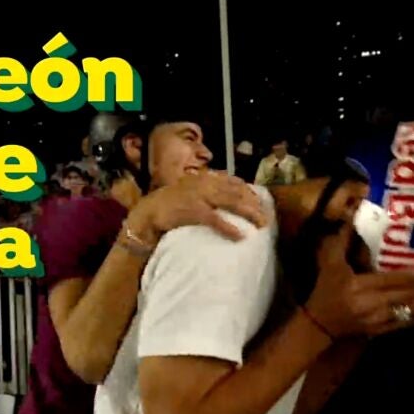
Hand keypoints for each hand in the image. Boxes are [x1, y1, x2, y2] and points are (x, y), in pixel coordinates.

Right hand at [126, 171, 266, 243]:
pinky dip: (229, 228)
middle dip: (254, 203)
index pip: (233, 181)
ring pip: (231, 202)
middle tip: (266, 217)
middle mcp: (204, 183)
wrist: (147, 212)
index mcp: (203, 177)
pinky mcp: (193, 211)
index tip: (260, 202)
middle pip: (237, 191)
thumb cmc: (168, 205)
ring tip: (261, 224)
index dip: (249, 192)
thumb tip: (226, 199)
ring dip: (249, 213)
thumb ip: (206, 191)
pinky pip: (216, 220)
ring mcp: (199, 196)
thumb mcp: (188, 191)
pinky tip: (240, 236)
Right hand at [305, 223, 413, 337]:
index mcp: (361, 287)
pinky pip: (410, 321)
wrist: (319, 325)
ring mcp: (382, 320)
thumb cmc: (325, 293)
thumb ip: (339, 242)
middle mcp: (375, 305)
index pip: (397, 280)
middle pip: (412, 294)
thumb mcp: (328, 266)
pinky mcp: (385, 330)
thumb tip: (349, 216)